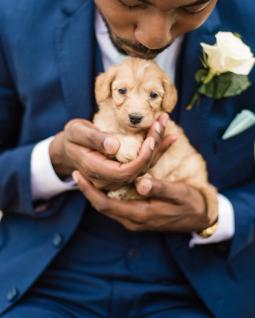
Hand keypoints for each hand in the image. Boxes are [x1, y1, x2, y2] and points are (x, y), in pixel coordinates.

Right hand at [49, 114, 173, 190]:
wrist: (69, 148)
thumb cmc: (71, 137)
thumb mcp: (77, 132)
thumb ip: (94, 139)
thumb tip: (115, 146)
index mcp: (96, 170)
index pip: (125, 172)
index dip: (140, 159)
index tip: (150, 140)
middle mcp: (109, 178)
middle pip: (138, 169)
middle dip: (153, 147)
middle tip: (161, 122)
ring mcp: (117, 176)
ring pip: (144, 166)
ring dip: (158, 145)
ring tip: (165, 122)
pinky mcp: (124, 169)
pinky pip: (143, 162)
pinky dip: (157, 149)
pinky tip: (170, 136)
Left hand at [72, 173, 217, 232]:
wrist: (200, 218)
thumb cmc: (190, 204)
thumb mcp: (178, 194)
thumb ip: (159, 188)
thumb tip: (140, 183)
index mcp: (140, 214)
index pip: (105, 204)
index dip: (89, 190)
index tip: (77, 175)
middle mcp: (132, 220)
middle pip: (102, 206)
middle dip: (88, 190)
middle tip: (76, 173)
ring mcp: (134, 220)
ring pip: (108, 206)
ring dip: (96, 192)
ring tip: (86, 175)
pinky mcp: (138, 216)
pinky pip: (117, 205)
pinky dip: (107, 194)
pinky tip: (105, 182)